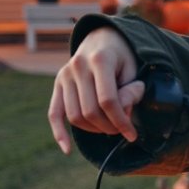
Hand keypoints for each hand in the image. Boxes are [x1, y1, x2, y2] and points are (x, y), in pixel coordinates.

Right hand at [48, 26, 143, 153]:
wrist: (102, 39)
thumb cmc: (122, 58)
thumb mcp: (134, 69)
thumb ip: (131, 91)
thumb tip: (122, 114)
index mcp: (100, 60)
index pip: (108, 100)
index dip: (121, 121)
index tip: (132, 135)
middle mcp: (77, 66)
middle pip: (90, 111)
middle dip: (109, 127)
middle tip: (121, 130)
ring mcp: (64, 75)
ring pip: (75, 116)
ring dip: (93, 129)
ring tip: (109, 128)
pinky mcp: (57, 83)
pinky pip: (54, 113)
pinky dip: (59, 132)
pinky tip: (67, 150)